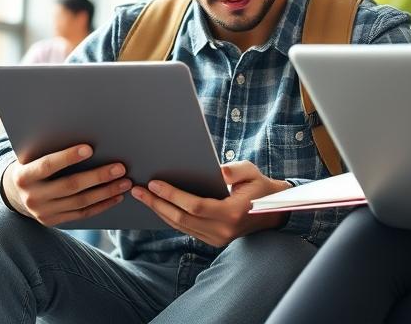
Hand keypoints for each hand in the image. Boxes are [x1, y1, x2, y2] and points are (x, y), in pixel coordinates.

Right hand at [1, 144, 130, 225]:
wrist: (14, 192)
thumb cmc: (31, 164)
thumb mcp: (33, 155)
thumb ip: (50, 148)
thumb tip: (85, 133)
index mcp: (24, 175)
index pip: (47, 165)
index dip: (67, 157)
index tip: (89, 148)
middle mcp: (32, 196)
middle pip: (70, 186)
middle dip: (98, 176)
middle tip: (121, 167)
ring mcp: (42, 212)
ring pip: (80, 202)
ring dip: (106, 192)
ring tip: (125, 182)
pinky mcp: (53, 221)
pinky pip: (82, 214)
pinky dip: (101, 205)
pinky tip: (117, 196)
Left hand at [130, 161, 291, 247]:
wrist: (273, 211)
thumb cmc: (260, 187)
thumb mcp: (252, 172)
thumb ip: (235, 170)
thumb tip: (217, 171)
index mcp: (232, 214)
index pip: (195, 206)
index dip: (172, 195)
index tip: (154, 184)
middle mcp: (222, 231)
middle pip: (181, 219)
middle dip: (157, 204)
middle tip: (138, 190)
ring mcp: (216, 239)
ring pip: (180, 226)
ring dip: (159, 211)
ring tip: (142, 196)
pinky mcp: (212, 240)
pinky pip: (185, 229)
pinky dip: (169, 217)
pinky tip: (158, 206)